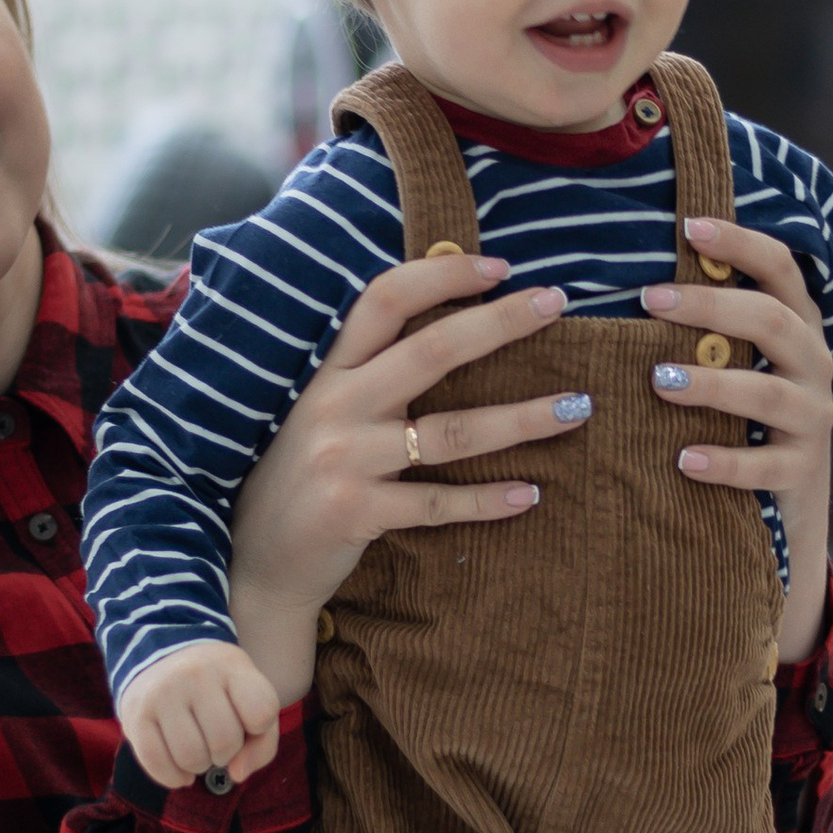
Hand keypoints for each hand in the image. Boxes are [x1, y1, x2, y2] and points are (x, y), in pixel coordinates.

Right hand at [120, 643, 284, 790]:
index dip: (258, 729)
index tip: (246, 721)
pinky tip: (180, 770)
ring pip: (192, 758)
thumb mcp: (249, 701)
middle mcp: (194, 673)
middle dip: (226, 752)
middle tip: (216, 739)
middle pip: (225, 742)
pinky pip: (158, 765)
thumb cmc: (218, 691)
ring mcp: (161, 693)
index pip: (261, 712)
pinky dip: (174, 778)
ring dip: (200, 766)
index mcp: (231, 665)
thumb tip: (236, 774)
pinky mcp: (135, 715)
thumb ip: (261, 743)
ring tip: (198, 748)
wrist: (163, 659)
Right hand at [226, 254, 594, 708]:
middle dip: (499, 322)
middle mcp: (337, 407)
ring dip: (521, 418)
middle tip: (557, 303)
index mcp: (331, 374)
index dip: (442, 274)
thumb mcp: (323, 415)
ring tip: (576, 408)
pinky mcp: (356, 514)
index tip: (501, 266)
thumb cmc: (303, 481)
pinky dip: (488, 500)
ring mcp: (345, 461)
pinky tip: (532, 494)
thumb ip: (371, 375)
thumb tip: (449, 329)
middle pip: (430, 350)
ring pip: (450, 432)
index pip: (385, 300)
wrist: (257, 566)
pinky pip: (436, 503)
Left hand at [641, 215, 832, 662]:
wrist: (786, 501)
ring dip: (713, 384)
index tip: (689, 227)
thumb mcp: (736, 359)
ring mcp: (812, 418)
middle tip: (649, 300)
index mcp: (797, 324)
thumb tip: (633, 276)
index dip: (740, 243)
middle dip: (711, 306)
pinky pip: (765, 466)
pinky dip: (724, 463)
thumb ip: (707, 323)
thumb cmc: (742, 414)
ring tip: (659, 381)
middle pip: (772, 321)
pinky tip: (682, 460)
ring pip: (769, 394)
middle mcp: (813, 363)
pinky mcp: (800, 470)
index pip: (780, 268)